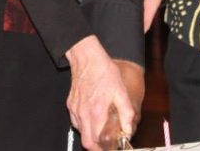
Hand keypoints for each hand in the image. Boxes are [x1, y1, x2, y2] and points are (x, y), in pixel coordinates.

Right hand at [65, 36, 138, 150]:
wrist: (87, 58)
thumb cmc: (104, 72)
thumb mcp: (120, 90)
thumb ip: (126, 112)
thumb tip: (128, 128)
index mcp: (96, 112)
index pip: (95, 142)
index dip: (103, 149)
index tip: (111, 147)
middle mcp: (82, 114)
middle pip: (86, 142)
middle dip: (96, 147)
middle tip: (106, 144)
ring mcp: (74, 109)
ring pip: (80, 131)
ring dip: (90, 135)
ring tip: (101, 130)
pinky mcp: (71, 104)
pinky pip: (76, 121)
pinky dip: (84, 124)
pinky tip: (93, 117)